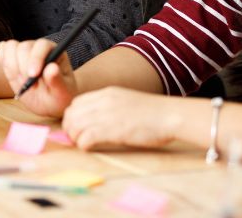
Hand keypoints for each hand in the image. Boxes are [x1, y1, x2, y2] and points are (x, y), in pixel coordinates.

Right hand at [0, 39, 75, 117]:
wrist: (47, 104)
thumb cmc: (58, 97)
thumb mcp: (62, 93)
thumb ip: (57, 81)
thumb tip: (52, 68)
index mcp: (54, 52)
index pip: (42, 45)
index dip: (36, 58)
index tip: (33, 75)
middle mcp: (37, 48)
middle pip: (24, 47)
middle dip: (23, 67)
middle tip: (30, 86)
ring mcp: (23, 52)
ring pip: (10, 47)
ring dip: (12, 66)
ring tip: (23, 83)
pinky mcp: (10, 58)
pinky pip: (0, 50)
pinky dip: (2, 60)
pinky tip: (12, 74)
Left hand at [61, 87, 175, 149]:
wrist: (170, 115)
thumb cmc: (154, 113)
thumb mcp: (127, 101)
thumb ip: (111, 106)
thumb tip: (98, 120)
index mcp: (107, 93)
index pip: (76, 102)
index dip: (73, 116)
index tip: (77, 126)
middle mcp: (103, 102)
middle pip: (72, 114)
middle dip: (70, 127)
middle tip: (75, 138)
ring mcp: (106, 115)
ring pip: (75, 126)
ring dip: (75, 137)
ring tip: (81, 144)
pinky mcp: (111, 130)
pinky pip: (86, 138)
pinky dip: (83, 145)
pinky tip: (89, 148)